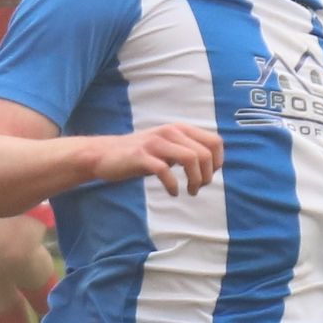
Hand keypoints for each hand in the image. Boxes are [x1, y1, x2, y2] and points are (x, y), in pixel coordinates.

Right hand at [90, 124, 223, 196]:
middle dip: (207, 175)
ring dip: (195, 180)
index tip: (209, 175)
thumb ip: (186, 150)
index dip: (218, 161)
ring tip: (190, 191)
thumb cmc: (139, 155)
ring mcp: (156, 143)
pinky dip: (173, 185)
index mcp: (179, 129)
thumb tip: (209, 164)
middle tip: (197, 188)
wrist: (104, 154)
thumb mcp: (167, 147)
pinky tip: (172, 192)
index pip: (215, 141)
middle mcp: (170, 132)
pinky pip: (166, 170)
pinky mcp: (142, 156)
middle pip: (205, 153)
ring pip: (191, 158)